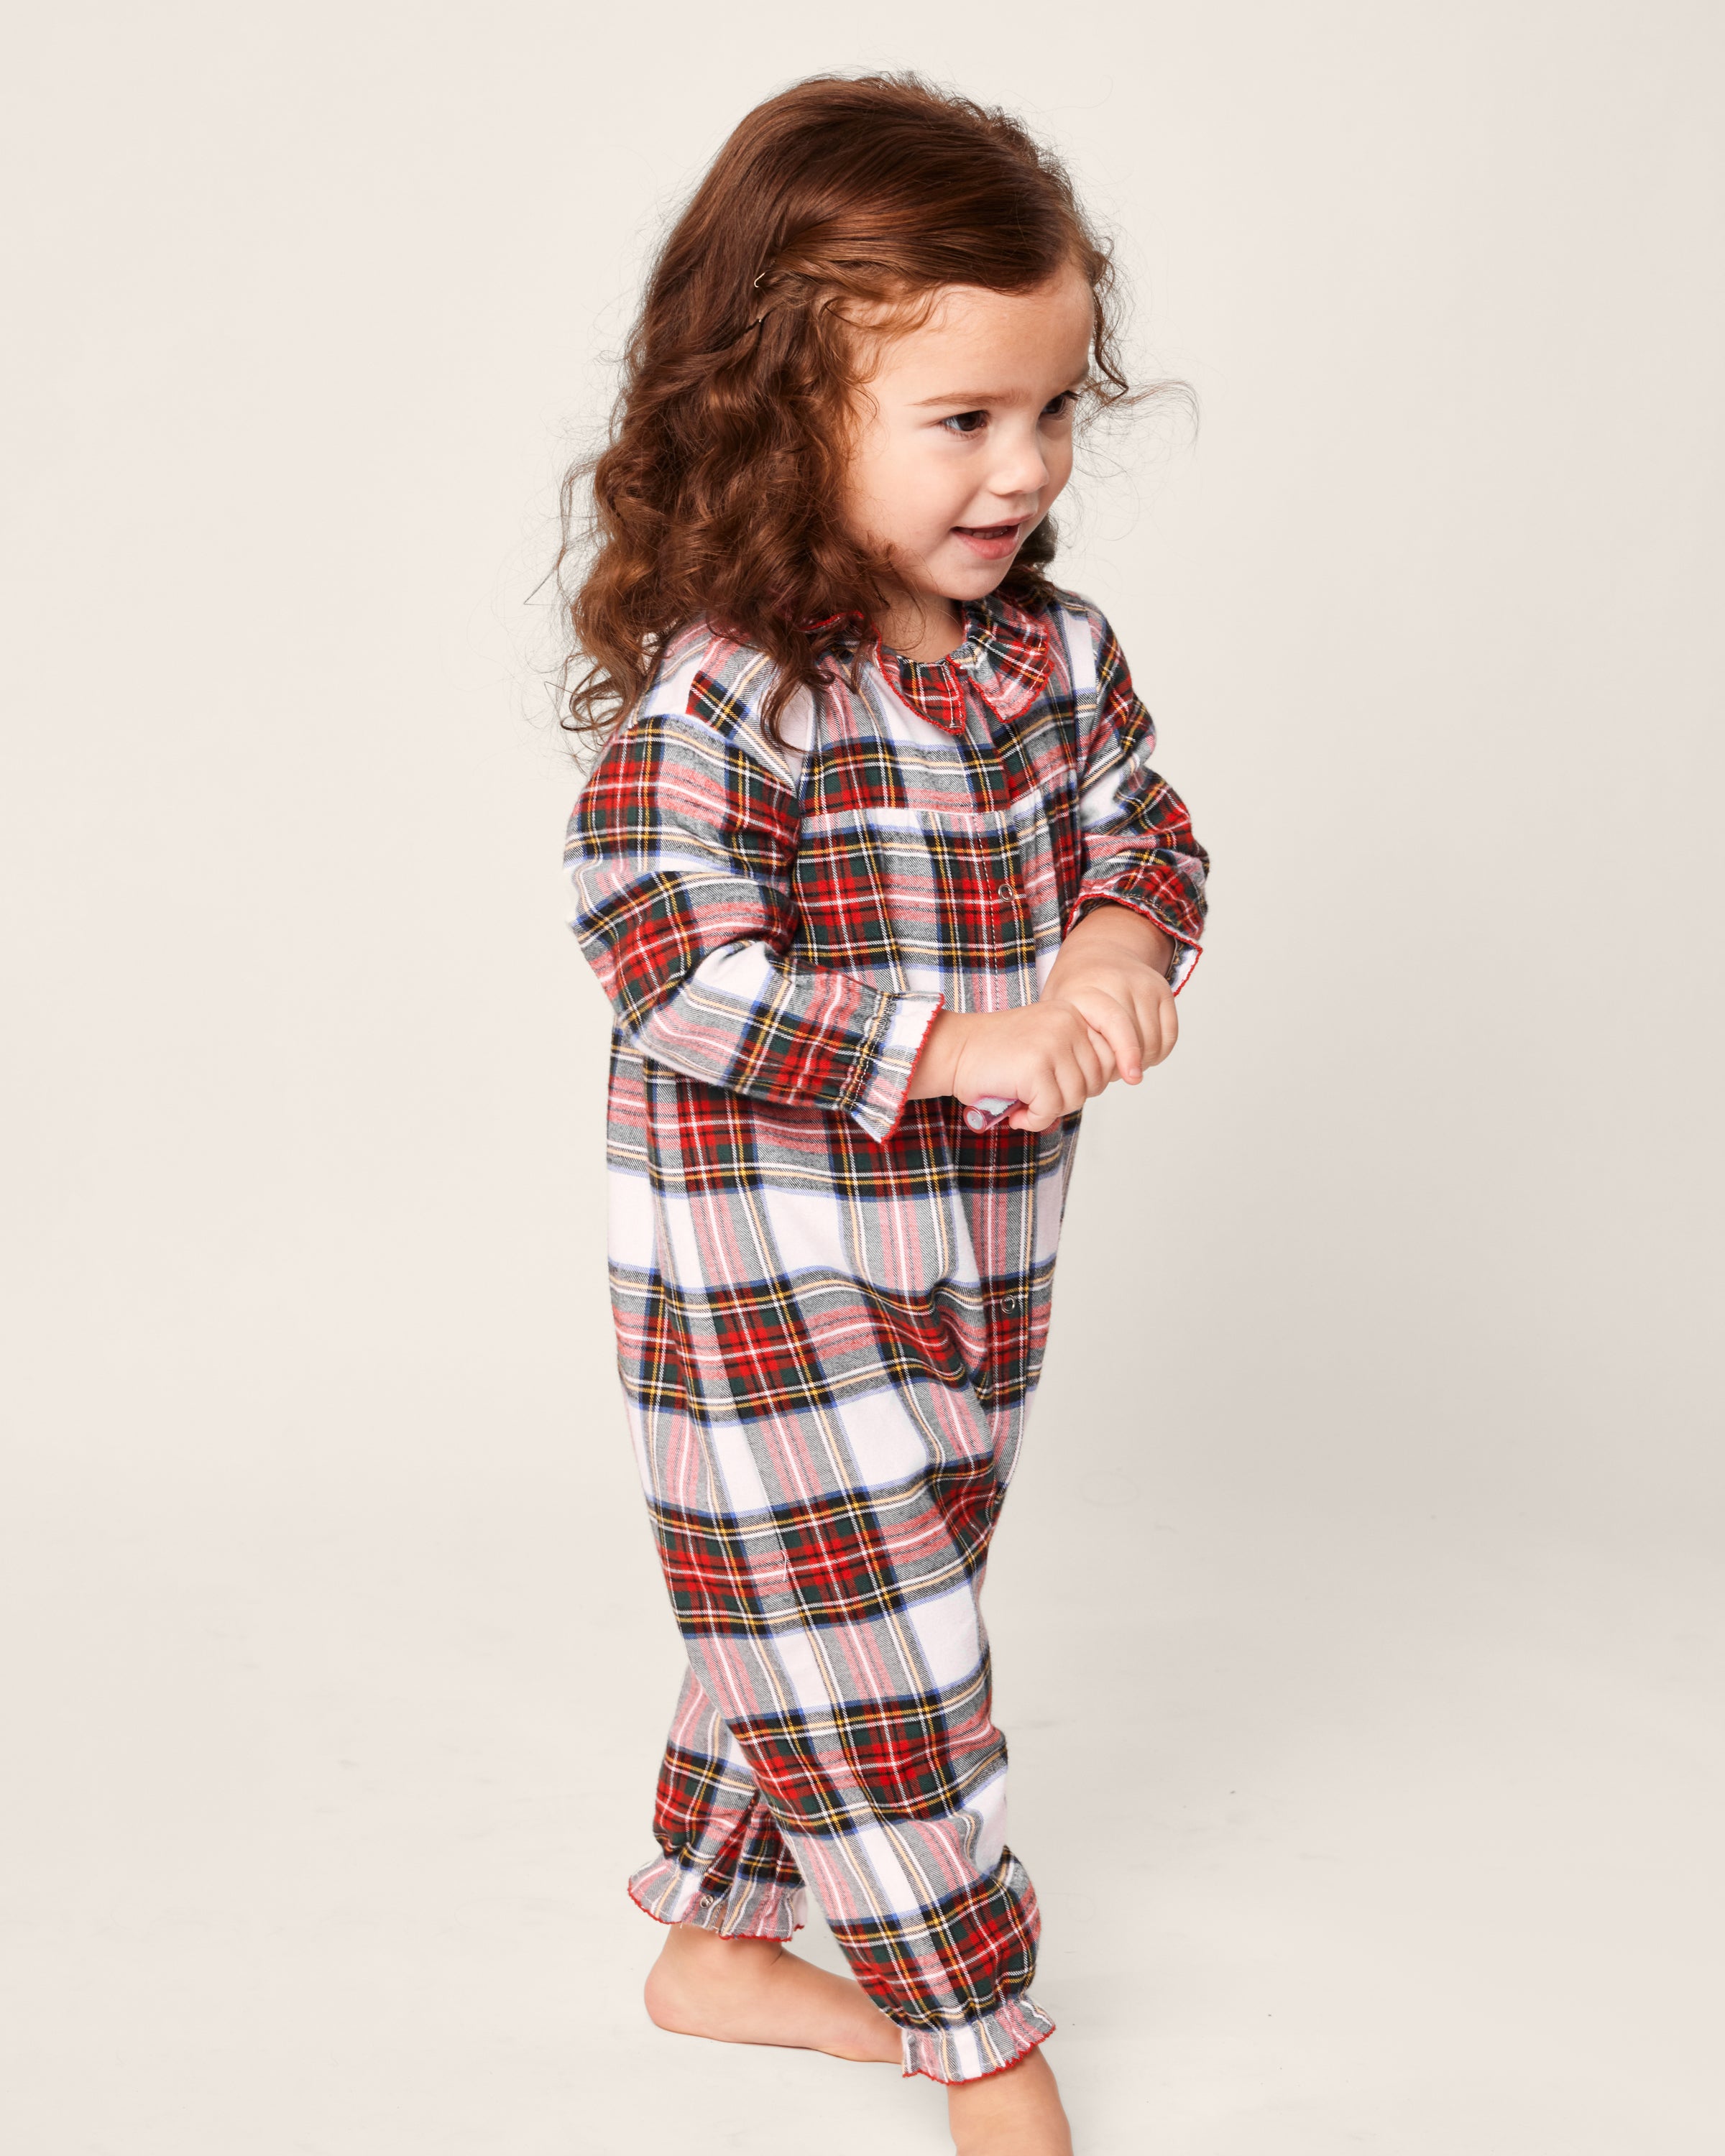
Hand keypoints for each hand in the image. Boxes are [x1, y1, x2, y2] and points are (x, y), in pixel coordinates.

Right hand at [909, 1003, 1115, 1131]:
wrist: (952, 1051)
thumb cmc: (995, 1055)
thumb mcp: (1047, 1044)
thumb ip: (1078, 1056)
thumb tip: (1118, 1080)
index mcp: (1073, 1013)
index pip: (1111, 1057)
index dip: (1090, 1081)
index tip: (1062, 1088)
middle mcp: (1067, 1023)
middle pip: (1096, 1081)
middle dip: (1067, 1098)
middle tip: (1037, 1098)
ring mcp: (1053, 1043)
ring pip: (1075, 1098)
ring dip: (1049, 1111)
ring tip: (1024, 1103)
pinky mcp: (1035, 1067)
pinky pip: (1051, 1110)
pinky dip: (1034, 1120)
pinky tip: (1016, 1112)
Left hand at [1040, 906, 1178, 1083]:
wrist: (1100, 952)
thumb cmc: (1074, 992)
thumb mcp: (1057, 1012)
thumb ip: (1065, 1042)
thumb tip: (1075, 1084)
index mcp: (1088, 988)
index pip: (1117, 1023)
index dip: (1126, 1053)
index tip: (1131, 1078)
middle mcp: (1119, 981)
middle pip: (1139, 1037)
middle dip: (1129, 1064)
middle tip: (1112, 1072)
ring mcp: (1144, 984)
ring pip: (1155, 1039)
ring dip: (1143, 1060)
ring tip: (1122, 1060)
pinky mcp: (1163, 990)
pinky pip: (1169, 1034)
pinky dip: (1158, 1050)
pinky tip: (1141, 1052)